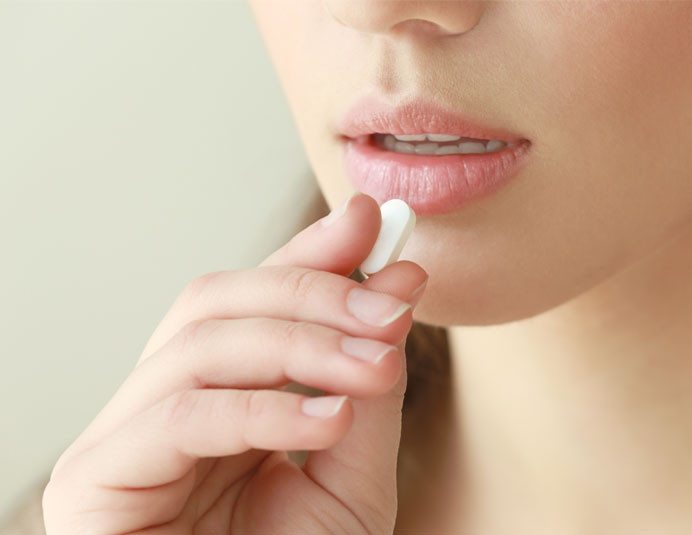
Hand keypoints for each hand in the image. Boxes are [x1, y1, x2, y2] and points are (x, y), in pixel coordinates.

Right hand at [42, 192, 427, 533]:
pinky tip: (330, 416)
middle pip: (216, 299)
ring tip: (377, 360)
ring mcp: (124, 436)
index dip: (308, 255)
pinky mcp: (96, 480)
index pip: (251, 297)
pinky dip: (263, 407)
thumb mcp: (353, 471)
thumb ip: (369, 382)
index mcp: (217, 392)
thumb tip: (393, 288)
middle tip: (391, 296)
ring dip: (301, 341)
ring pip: (199, 342)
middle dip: (312, 289)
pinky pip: (181, 416)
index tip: (372, 222)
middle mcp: (163, 399)